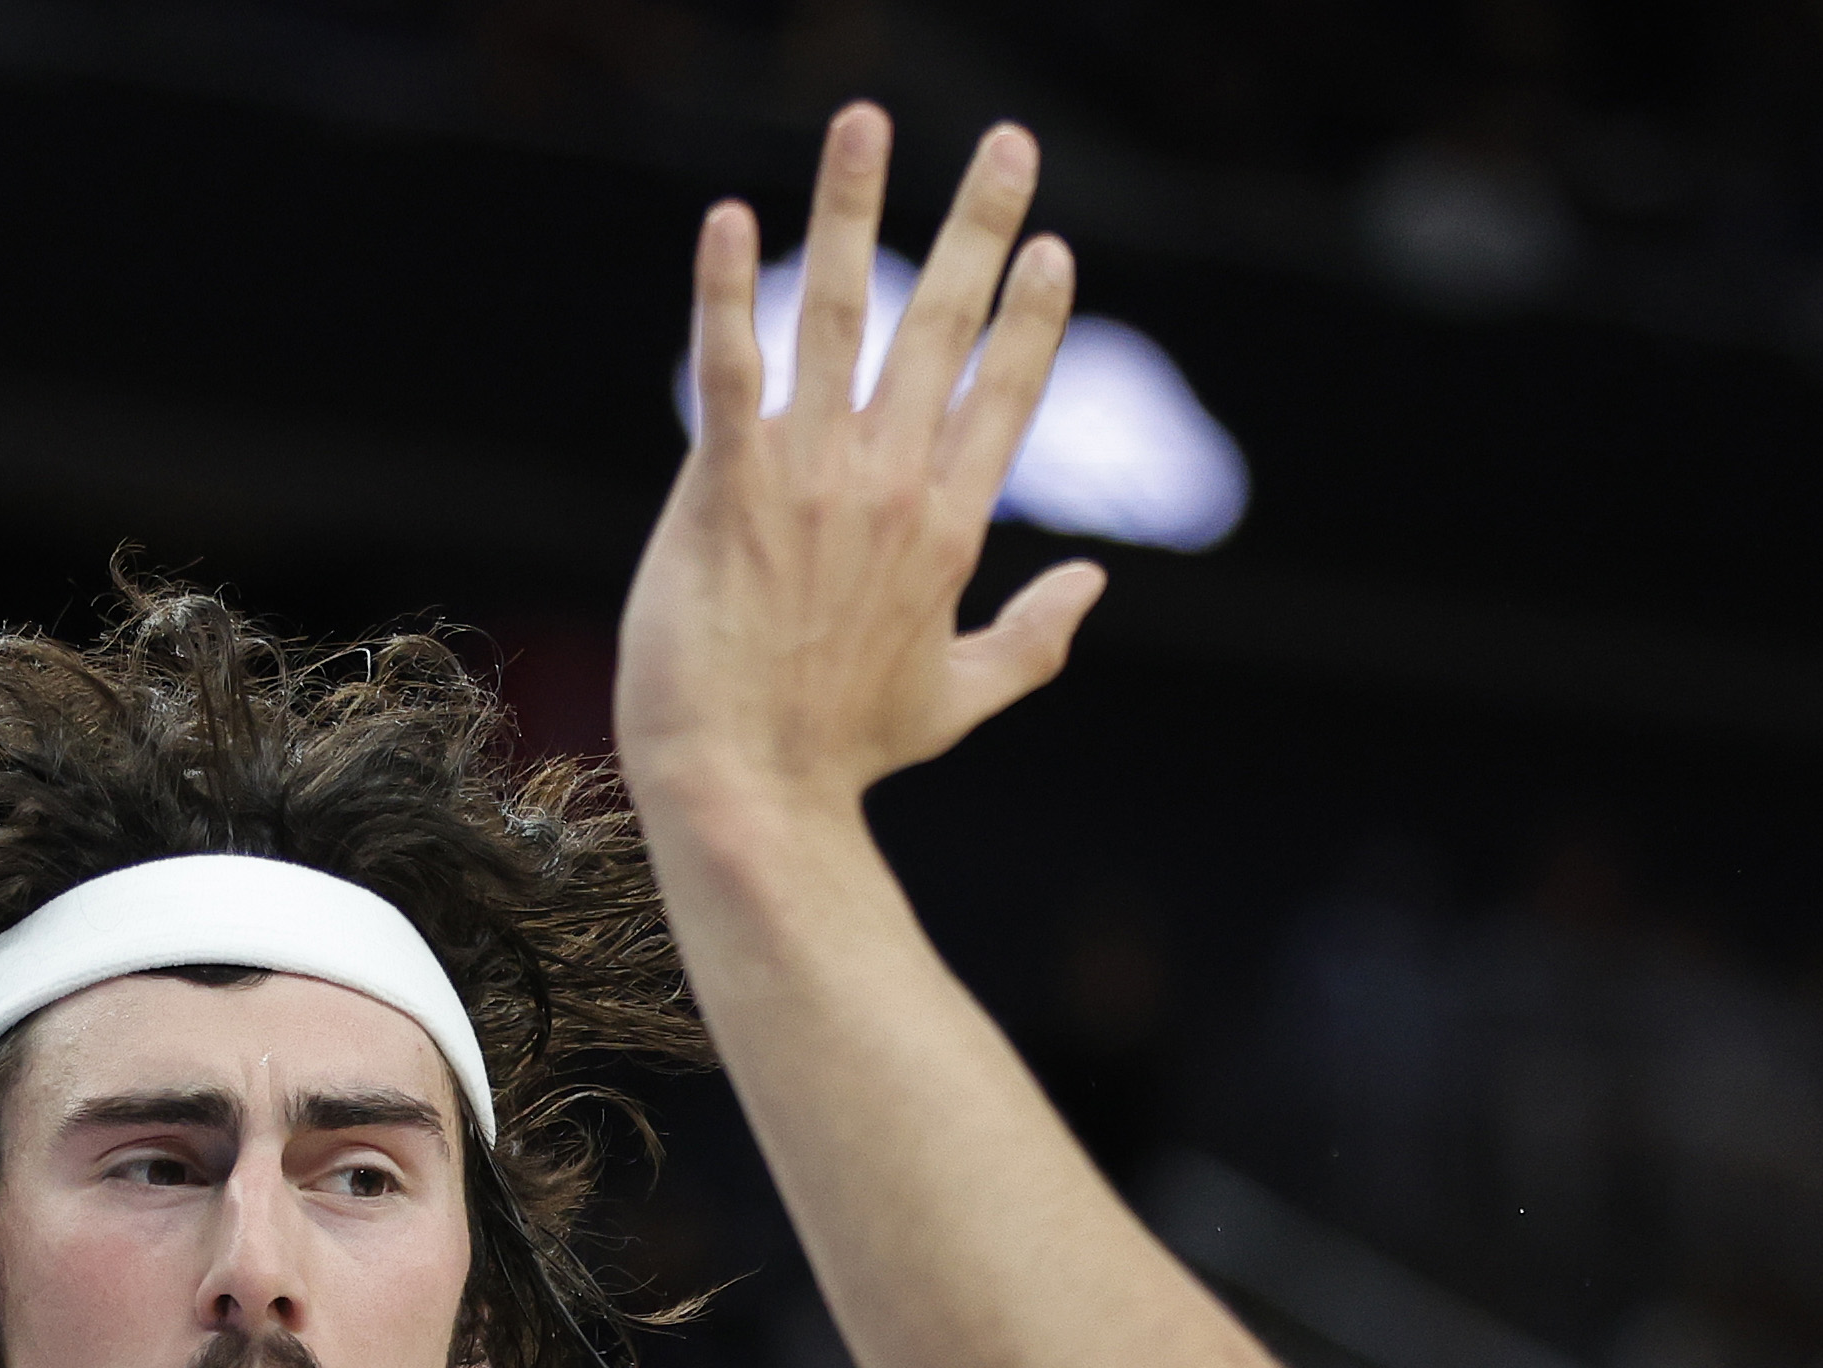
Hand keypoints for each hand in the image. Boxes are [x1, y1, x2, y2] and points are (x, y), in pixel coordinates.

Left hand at [614, 106, 1104, 831]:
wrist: (749, 795)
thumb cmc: (841, 755)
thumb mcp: (960, 699)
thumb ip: (1036, 638)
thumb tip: (1096, 586)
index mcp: (949, 527)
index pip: (1003, 393)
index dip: (1031, 316)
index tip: (1051, 246)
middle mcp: (890, 485)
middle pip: (946, 327)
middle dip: (980, 224)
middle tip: (1009, 141)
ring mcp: (809, 480)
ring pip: (840, 315)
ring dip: (853, 207)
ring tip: (862, 118)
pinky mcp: (726, 488)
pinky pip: (729, 368)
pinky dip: (729, 290)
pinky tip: (731, 217)